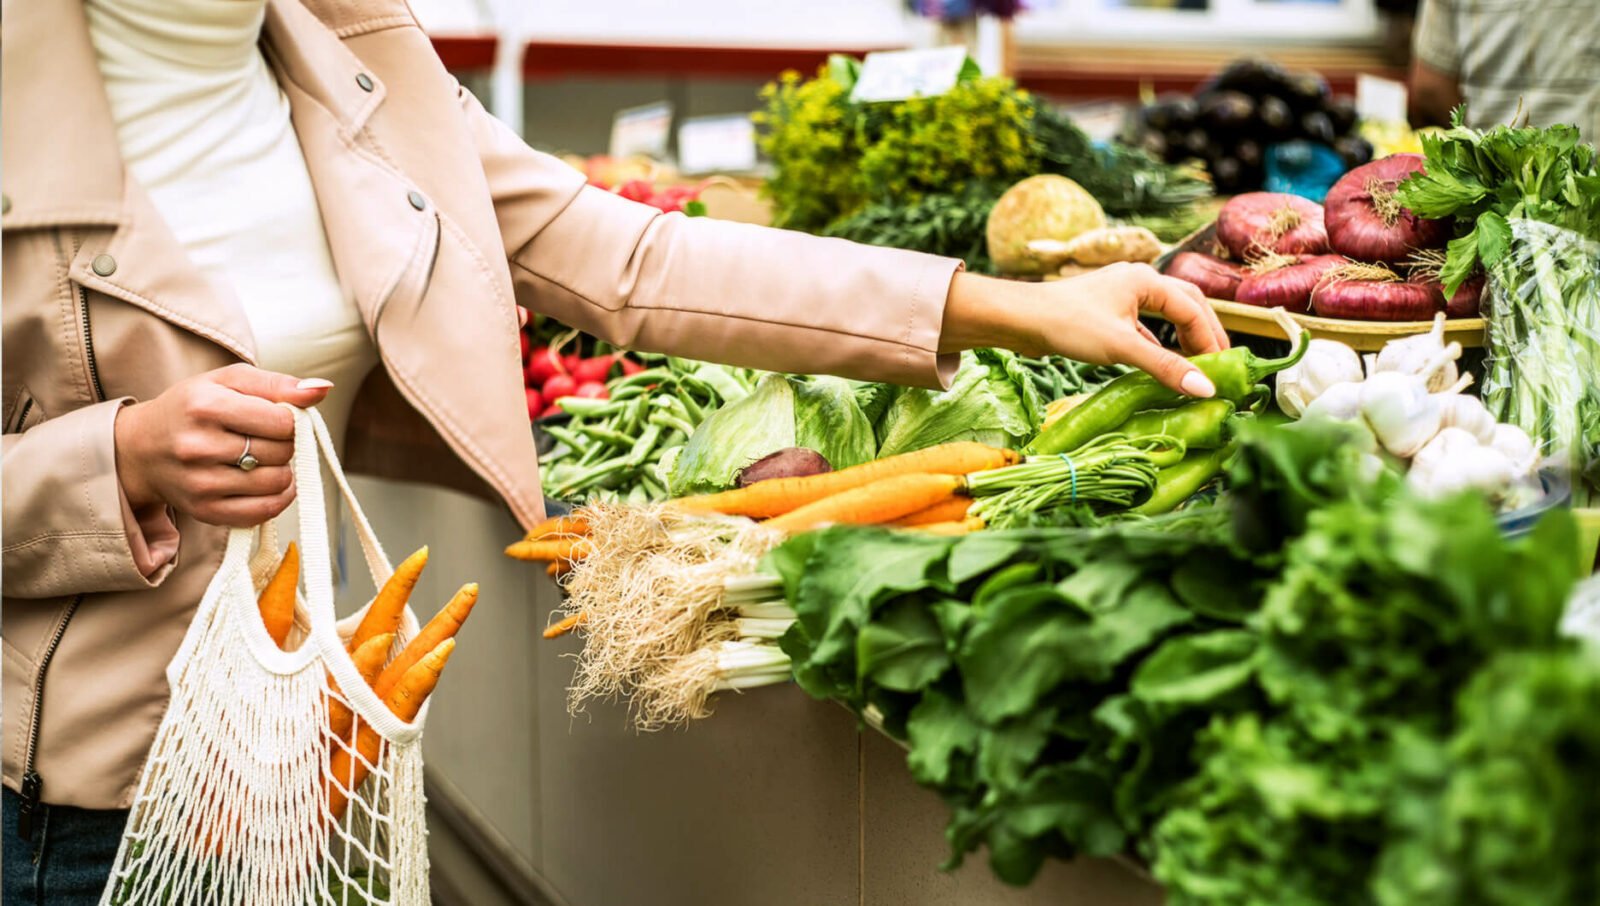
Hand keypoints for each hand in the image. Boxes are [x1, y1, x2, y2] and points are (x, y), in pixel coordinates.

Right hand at [114, 365, 333, 526]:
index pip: (282, 421)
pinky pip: (265, 511)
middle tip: (264, 438)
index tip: (275, 417)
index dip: (289, 419)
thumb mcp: (228, 381)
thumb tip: (322, 389)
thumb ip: (279, 383)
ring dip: (281, 470)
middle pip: (282, 452)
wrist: (140, 449)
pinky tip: (265, 481)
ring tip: (260, 458)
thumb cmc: (192, 408)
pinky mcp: (206, 511)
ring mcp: (201, 483)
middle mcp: (198, 446)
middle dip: (284, 444)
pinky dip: (277, 497)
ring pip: (278, 482)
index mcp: (205, 405)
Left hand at [940, 264, 1230, 396]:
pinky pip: (1143, 328)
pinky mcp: (1106, 315)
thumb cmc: (1068, 324)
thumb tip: (1206, 389)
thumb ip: (1165, 367)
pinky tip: (1161, 366)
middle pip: (1186, 305)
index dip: (1210, 340)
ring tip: (1197, 366)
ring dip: (1182, 339)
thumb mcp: (1121, 347)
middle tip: (1220, 364)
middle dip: (1204, 333)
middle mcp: (1138, 281)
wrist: (1019, 319)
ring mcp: (1121, 297)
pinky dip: (1157, 346)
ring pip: (1165, 316)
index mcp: (1147, 279)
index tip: (1222, 369)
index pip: (1193, 308)